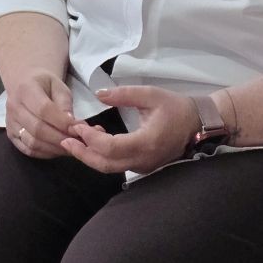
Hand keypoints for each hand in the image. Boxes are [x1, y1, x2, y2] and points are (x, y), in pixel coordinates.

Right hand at [5, 69, 74, 159]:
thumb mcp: (59, 86)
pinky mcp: (11, 135)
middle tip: (78, 143)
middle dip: (60, 138)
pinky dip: (44, 154)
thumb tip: (72, 125)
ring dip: (54, 148)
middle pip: (37, 129)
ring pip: (32, 142)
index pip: (44, 110)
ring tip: (70, 148)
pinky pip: (28, 150)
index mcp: (26, 90)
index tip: (78, 129)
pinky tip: (57, 150)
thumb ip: (65, 104)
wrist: (24, 84)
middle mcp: (14, 107)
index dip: (62, 122)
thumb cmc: (45, 85)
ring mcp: (10, 123)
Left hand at [60, 86, 198, 175]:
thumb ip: (123, 94)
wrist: (197, 124)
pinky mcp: (143, 166)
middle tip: (65, 140)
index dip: (91, 139)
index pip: (111, 147)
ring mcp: (144, 166)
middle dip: (83, 153)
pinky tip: (95, 139)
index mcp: (146, 142)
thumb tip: (98, 94)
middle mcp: (144, 159)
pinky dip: (102, 156)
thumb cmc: (175, 107)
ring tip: (76, 138)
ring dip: (90, 155)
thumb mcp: (150, 94)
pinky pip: (118, 165)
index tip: (78, 125)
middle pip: (106, 165)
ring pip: (110, 168)